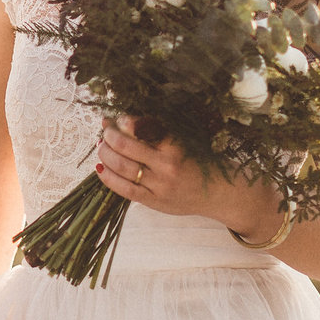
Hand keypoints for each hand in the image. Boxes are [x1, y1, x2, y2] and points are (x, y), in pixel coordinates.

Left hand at [94, 117, 285, 241]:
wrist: (219, 193)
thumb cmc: (201, 162)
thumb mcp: (186, 141)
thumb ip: (160, 133)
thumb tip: (126, 120)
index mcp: (177, 146)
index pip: (143, 128)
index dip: (125, 121)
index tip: (119, 117)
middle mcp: (167, 166)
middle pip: (126, 147)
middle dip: (110, 135)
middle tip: (105, 129)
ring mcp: (159, 186)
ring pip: (122, 167)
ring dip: (106, 153)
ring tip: (101, 145)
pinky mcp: (154, 202)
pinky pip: (124, 189)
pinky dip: (108, 177)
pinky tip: (100, 168)